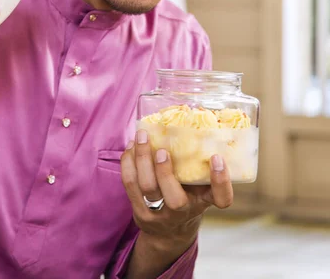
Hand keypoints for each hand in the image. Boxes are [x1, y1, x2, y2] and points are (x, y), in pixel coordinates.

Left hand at [121, 129, 232, 247]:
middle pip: (174, 199)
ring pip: (148, 189)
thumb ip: (200, 163)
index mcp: (204, 201)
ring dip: (142, 160)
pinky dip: (129, 162)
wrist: (169, 232)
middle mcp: (184, 211)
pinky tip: (131, 146)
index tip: (217, 158)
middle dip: (165, 172)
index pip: (221, 199)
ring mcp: (160, 214)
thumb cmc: (188, 197)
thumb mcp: (200, 186)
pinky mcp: (140, 211)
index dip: (221, 181)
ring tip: (141, 137)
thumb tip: (198, 118)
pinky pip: (130, 185)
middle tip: (162, 149)